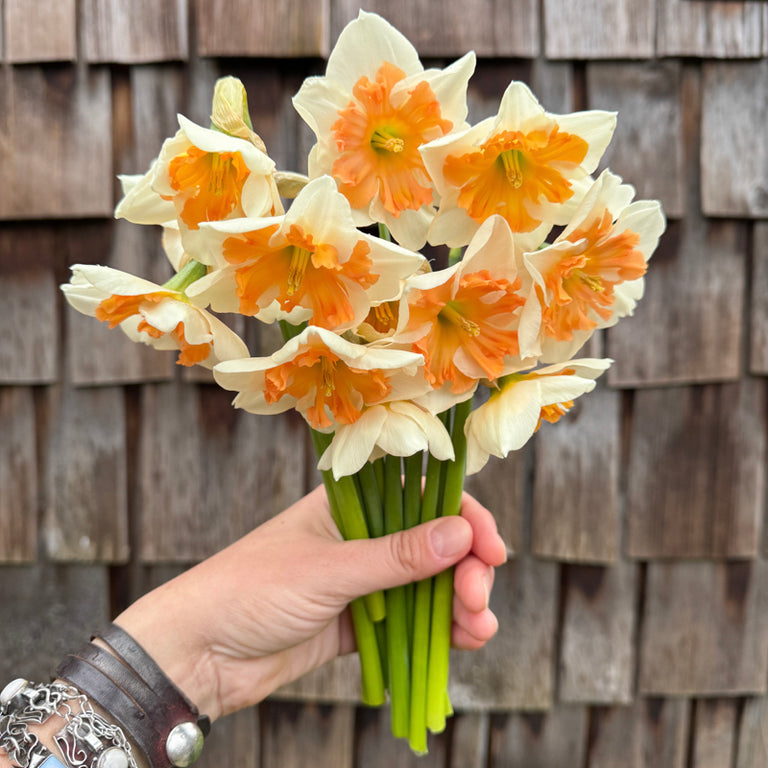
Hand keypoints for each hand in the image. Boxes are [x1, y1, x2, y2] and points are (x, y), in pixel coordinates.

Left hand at [115, 486, 506, 719]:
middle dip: (465, 568)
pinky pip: (410, 618)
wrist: (198, 653)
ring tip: (477, 629)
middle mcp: (361, 535)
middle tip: (477, 598)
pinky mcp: (358, 620)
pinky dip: (439, 629)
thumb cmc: (252, 590)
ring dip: (459, 602)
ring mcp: (362, 578)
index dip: (462, 516)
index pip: (421, 495)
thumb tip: (462, 534)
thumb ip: (397, 556)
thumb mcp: (330, 570)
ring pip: (427, 583)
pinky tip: (462, 641)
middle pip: (433, 541)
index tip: (491, 548)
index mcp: (349, 502)